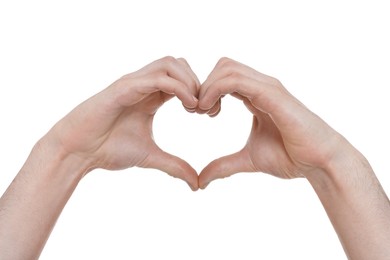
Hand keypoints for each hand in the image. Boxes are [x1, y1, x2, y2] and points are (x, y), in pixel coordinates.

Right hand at [48, 56, 199, 189]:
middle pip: (179, 63)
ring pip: (169, 63)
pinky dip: (177, 87)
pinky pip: (156, 78)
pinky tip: (186, 105)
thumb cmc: (108, 150)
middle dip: (198, 82)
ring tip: (194, 106)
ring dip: (189, 80)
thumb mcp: (150, 157)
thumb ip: (174, 166)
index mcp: (151, 96)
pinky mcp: (123, 88)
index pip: (182, 79)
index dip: (200, 91)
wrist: (77, 152)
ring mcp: (133, 84)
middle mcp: (143, 85)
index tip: (209, 113)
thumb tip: (196, 184)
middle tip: (204, 109)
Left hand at [197, 58, 345, 187]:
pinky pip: (237, 80)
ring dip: (207, 86)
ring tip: (202, 110)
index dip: (205, 90)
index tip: (197, 112)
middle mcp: (261, 86)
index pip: (224, 77)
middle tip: (197, 110)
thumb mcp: (248, 159)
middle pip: (223, 66)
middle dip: (203, 84)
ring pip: (227, 68)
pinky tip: (211, 111)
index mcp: (255, 96)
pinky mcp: (272, 94)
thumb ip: (224, 166)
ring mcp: (268, 88)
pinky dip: (216, 90)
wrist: (319, 162)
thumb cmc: (290, 157)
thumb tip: (201, 181)